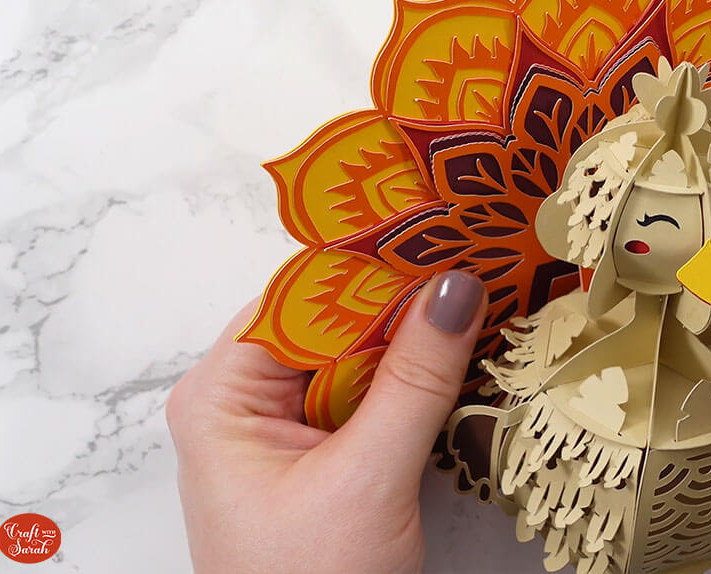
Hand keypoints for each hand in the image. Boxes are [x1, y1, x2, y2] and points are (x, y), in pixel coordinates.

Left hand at [167, 271, 485, 573]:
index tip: (445, 232)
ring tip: (486, 299)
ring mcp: (291, 430)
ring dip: (420, 339)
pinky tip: (467, 358)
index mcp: (223, 394)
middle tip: (482, 259)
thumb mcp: (367, 478)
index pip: (301, 296)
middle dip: (405, 298)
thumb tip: (455, 286)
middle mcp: (249, 401)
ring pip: (363, 357)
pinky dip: (420, 380)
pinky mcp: (330, 456)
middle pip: (334, 320)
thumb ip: (414, 379)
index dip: (372, 263)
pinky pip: (376, 396)